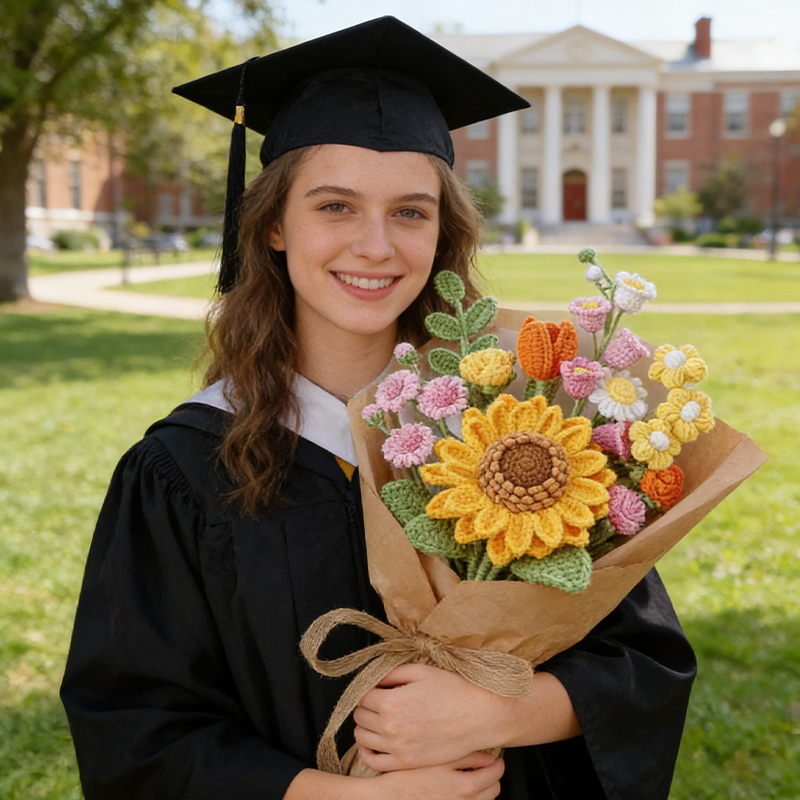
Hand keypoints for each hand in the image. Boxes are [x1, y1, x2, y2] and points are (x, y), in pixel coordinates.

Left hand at [354, 663, 505, 770]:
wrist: (480, 716)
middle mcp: (391, 727)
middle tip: (379, 701)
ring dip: (366, 726)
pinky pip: (374, 761)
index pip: (362, 696)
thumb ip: (393, 673)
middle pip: (360, 716)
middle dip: (366, 706)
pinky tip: (374, 742)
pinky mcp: (408, 763)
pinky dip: (368, 751)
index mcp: (392, 702)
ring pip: (362, 737)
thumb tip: (376, 679)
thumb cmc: (453, 690)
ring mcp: (398, 748)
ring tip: (379, 718)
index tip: (379, 688)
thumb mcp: (421, 671)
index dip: (369, 690)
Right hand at [371, 751, 504, 799]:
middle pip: (494, 789)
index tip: (494, 756)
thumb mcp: (437, 759)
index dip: (497, 762)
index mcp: (465, 786)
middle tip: (485, 764)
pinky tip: (459, 787)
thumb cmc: (408, 775)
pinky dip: (471, 797)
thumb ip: (466, 756)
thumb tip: (489, 756)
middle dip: (492, 776)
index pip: (496, 773)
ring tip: (472, 774)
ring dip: (483, 788)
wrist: (387, 797)